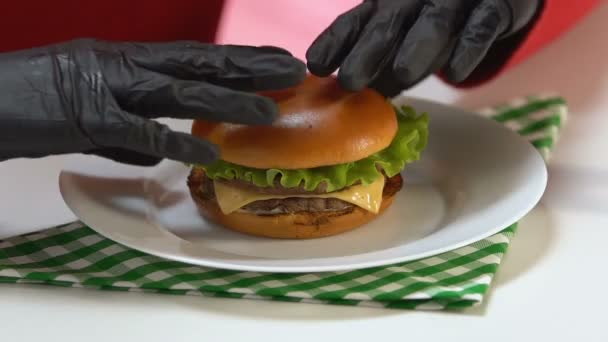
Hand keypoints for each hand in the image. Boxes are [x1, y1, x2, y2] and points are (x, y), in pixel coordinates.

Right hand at [0, 39, 305, 165]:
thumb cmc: (33, 102)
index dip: (238, 57)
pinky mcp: (89, 118)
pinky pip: (141, 132)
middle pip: (199, 64)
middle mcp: (124, 65)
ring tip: (269, 111)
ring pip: (180, 91)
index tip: (275, 58)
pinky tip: (208, 152)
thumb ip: (126, 132)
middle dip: (249, 67)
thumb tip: (157, 149)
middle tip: (293, 71)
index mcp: (126, 60)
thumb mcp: (90, 113)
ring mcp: (108, 88)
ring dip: (228, 101)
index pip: (194, 56)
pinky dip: (175, 142)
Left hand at [306, 0, 540, 96]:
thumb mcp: (405, 30)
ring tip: (402, 75)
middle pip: (390, 22)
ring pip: (434, 22)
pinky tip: (455, 73)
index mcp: (390, 3)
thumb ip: (382, 55)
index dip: (337, 41)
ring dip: (416, 47)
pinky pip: (481, 26)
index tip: (317, 66)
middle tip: (351, 81)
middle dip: (368, 51)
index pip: (358, 20)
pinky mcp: (496, 6)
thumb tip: (356, 92)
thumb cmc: (440, 14)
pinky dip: (468, 47)